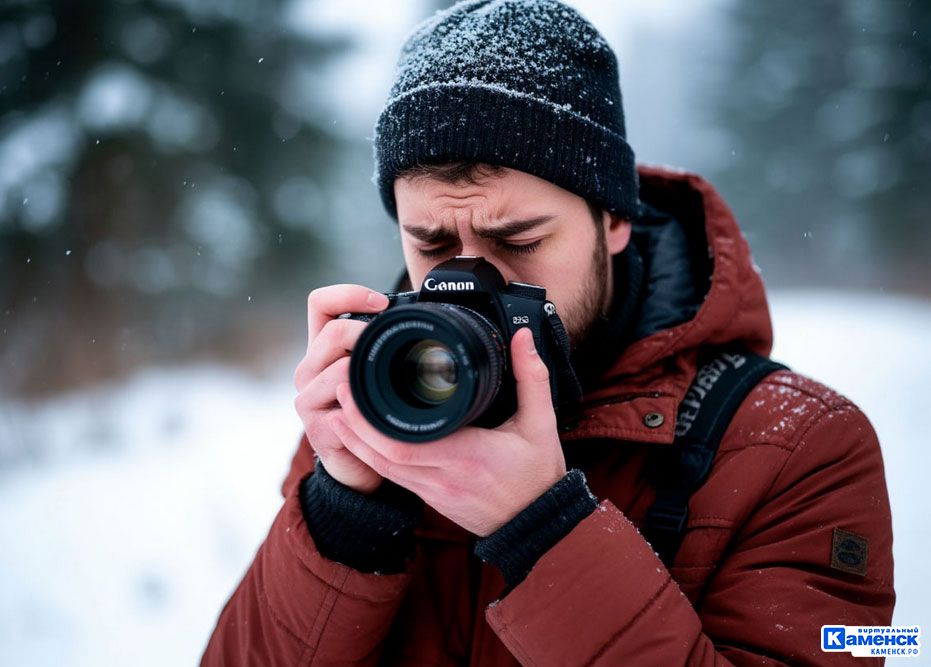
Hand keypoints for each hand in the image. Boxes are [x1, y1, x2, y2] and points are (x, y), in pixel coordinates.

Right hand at [293, 284, 389, 493]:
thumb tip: (425, 315)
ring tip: (391, 381)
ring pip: (340, 367)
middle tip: (394, 345)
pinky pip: (346, 406)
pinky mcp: (316, 427)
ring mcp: (307, 398)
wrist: (356, 463)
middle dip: (367, 333)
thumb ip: (381, 345)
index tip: (382, 303)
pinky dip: (367, 404)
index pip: (321, 303)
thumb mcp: (372, 371)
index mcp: (321, 348)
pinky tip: (380, 408)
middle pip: (333, 331)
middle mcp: (308, 369)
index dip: (349, 294)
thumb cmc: (370, 411)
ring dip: (369, 370)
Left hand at [329, 327, 566, 536]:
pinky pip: (392, 477)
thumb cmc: (538, 477)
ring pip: (382, 469)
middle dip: (355, 425)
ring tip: (340, 409)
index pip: (407, 444)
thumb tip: (523, 337)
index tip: (358, 389)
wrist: (536, 528)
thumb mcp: (541, 424)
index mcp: (466, 456)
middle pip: (383, 455)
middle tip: (341, 389)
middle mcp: (443, 477)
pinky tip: (360, 438)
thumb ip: (532, 377)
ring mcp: (433, 492)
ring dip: (356, 441)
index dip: (373, 422)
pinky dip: (372, 457)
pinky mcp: (430, 499)